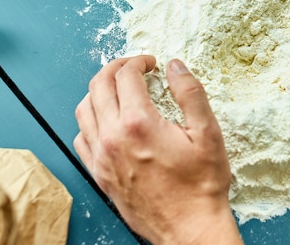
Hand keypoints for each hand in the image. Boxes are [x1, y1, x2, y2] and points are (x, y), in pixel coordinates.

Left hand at [74, 56, 242, 244]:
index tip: (152, 63)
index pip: (126, 76)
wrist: (189, 228)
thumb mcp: (208, 133)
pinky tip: (107, 120)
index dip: (139, 61)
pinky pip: (81, 138)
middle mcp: (113, 137)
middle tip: (133, 67)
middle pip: (99, 85)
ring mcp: (101, 157)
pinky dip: (90, 120)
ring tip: (118, 88)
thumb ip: (190, 93)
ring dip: (99, 90)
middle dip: (116, 67)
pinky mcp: (99, 174)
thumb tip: (175, 65)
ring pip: (84, 109)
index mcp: (139, 123)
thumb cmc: (201, 184)